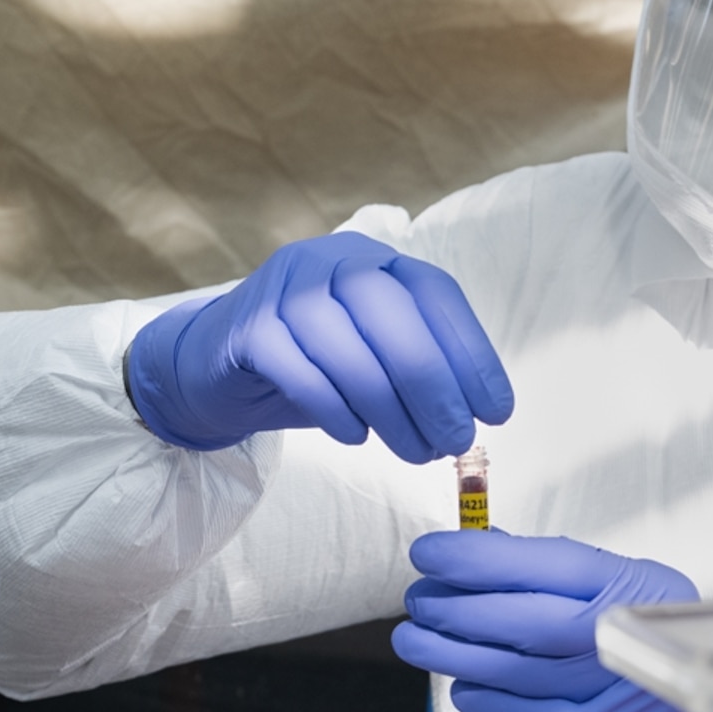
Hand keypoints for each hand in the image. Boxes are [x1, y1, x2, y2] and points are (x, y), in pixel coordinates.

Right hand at [125, 232, 512, 462]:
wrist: (216, 368)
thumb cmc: (313, 366)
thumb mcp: (373, 360)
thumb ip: (418, 372)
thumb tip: (474, 417)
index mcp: (373, 259)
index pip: (434, 292)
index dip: (471, 351)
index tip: (496, 411)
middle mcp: (328, 260)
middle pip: (389, 309)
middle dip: (431, 380)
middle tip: (455, 439)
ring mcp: (282, 289)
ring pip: (345, 342)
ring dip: (388, 407)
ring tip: (413, 452)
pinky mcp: (247, 328)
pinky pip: (298, 369)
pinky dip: (334, 408)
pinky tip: (355, 437)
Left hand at [390, 530, 712, 711]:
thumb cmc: (642, 654)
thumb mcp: (618, 597)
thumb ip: (553, 575)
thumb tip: (475, 544)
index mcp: (638, 587)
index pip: (553, 563)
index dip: (483, 557)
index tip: (429, 553)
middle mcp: (632, 637)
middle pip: (532, 619)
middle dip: (461, 607)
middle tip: (418, 600)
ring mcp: (617, 693)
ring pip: (520, 669)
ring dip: (455, 652)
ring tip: (414, 640)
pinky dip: (486, 700)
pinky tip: (460, 684)